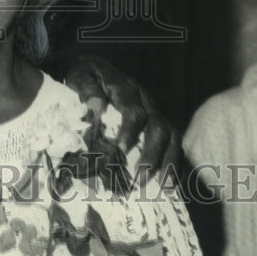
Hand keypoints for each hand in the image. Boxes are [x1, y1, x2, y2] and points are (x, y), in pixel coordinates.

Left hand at [65, 55, 181, 184]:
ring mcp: (155, 112)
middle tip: (140, 178)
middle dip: (152, 154)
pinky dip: (176, 163)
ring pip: (171, 136)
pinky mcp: (159, 123)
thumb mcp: (81, 76)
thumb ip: (87, 89)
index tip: (121, 150)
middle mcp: (146, 101)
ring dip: (169, 162)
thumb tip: (97, 106)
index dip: (130, 130)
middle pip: (158, 127)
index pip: (134, 111)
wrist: (97, 68)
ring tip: (164, 187)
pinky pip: (174, 143)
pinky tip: (171, 185)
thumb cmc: (87, 76)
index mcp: (126, 89)